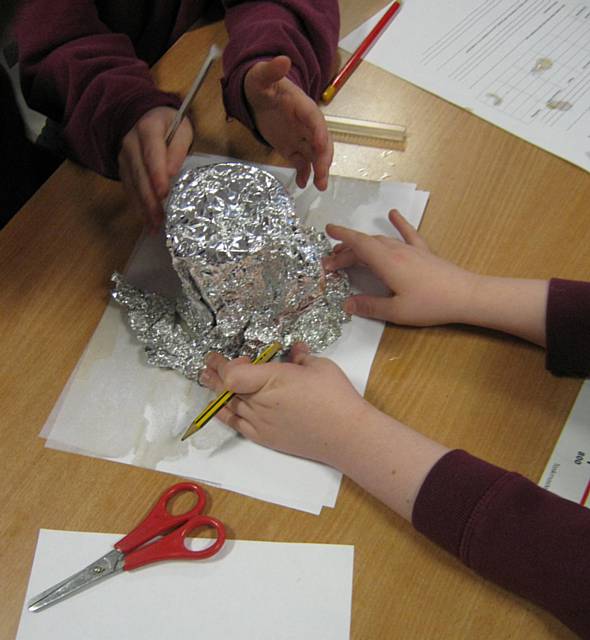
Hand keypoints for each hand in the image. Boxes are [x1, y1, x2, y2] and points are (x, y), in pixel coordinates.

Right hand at [118, 106, 192, 230]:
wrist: (144, 115)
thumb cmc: (170, 125)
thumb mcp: (182, 129)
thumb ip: (178, 149)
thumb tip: (172, 172)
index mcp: (148, 128)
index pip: (151, 152)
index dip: (156, 173)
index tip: (163, 193)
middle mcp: (131, 143)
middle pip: (139, 173)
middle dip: (149, 199)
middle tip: (160, 219)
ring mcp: (124, 157)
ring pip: (132, 184)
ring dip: (143, 207)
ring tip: (154, 227)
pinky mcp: (123, 169)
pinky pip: (129, 189)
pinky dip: (138, 206)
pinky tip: (147, 222)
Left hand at [200, 343, 369, 465]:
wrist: (346, 435)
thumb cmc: (335, 397)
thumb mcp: (319, 365)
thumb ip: (300, 356)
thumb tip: (294, 350)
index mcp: (271, 379)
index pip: (232, 373)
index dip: (228, 363)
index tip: (238, 357)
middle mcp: (260, 402)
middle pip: (225, 388)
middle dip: (214, 373)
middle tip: (207, 364)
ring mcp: (260, 422)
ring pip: (228, 405)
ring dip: (216, 392)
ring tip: (207, 380)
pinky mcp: (264, 437)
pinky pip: (236, 424)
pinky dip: (225, 413)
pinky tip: (219, 407)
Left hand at [244, 56, 331, 190]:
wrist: (258, 96)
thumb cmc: (262, 84)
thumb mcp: (262, 77)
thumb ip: (271, 71)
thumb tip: (282, 59)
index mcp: (304, 107)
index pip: (315, 121)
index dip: (319, 134)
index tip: (320, 147)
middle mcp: (307, 125)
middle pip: (321, 143)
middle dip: (324, 159)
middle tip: (323, 175)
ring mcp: (302, 138)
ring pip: (315, 156)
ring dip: (319, 171)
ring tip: (319, 186)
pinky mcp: (293, 149)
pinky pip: (302, 163)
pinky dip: (303, 174)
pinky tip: (301, 184)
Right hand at [324, 209, 477, 325]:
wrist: (465, 296)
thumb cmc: (431, 304)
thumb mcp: (396, 311)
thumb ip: (370, 306)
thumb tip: (347, 304)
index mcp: (387, 263)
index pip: (358, 245)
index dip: (341, 237)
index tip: (326, 231)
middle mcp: (396, 251)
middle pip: (366, 245)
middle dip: (345, 251)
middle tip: (331, 263)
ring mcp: (411, 250)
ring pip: (381, 241)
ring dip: (363, 244)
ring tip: (349, 253)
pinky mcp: (423, 252)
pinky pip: (407, 234)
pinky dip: (398, 223)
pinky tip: (393, 214)